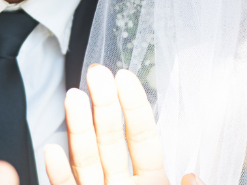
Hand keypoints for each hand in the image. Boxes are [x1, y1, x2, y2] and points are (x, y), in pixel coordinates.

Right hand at [46, 65, 200, 184]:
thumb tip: (193, 175)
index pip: (142, 137)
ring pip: (86, 159)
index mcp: (152, 181)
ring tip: (74, 96)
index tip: (124, 77)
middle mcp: (123, 184)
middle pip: (111, 139)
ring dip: (79, 127)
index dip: (134, 106)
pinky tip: (53, 149)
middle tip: (97, 73)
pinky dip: (58, 172)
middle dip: (104, 104)